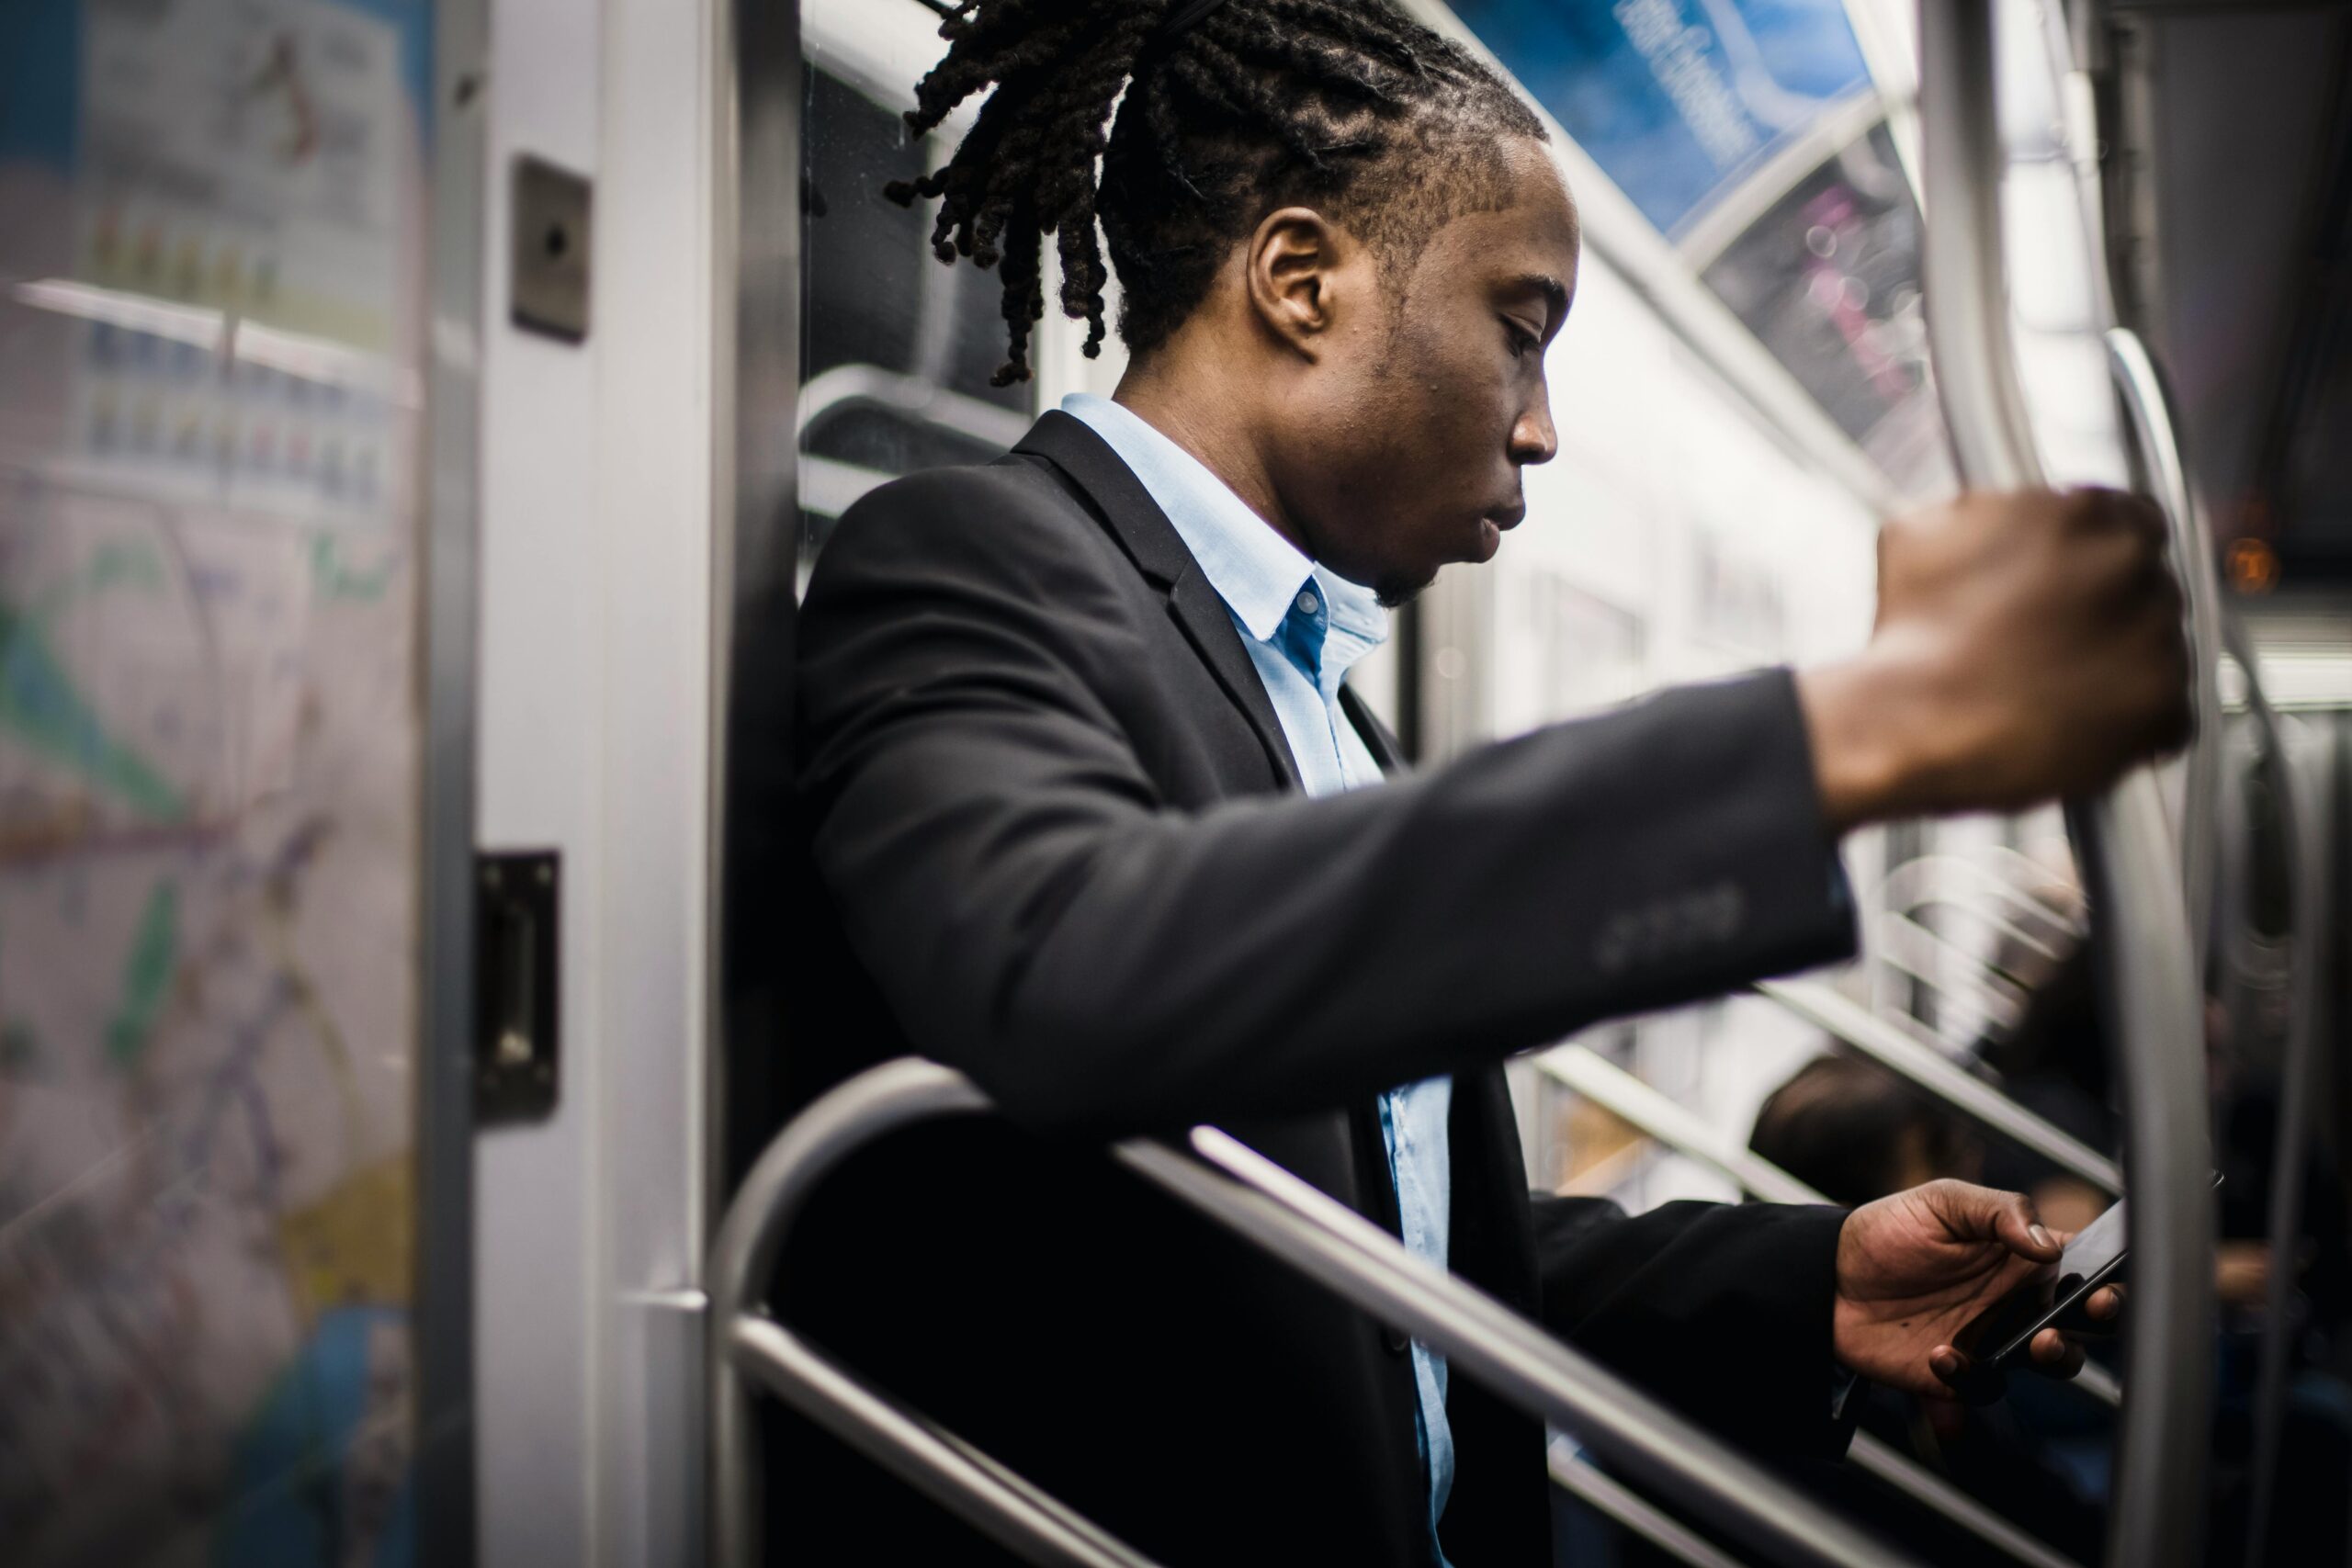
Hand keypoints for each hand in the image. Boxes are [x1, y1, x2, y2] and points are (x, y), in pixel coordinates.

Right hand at [1799, 487, 2191, 829]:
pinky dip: (2135, 721)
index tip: (2078, 579)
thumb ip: (1987, 510)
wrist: (1908, 719)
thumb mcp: (1924, 531)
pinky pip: (2169, 710)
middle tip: (2059, 636)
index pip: (2132, 516)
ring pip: (2159, 642)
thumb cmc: (1910, 634)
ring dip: (2121, 660)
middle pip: (2147, 578)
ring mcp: (2157, 634)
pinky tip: (2081, 722)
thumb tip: (2002, 512)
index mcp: (2083, 512)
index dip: (2099, 553)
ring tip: (2059, 685)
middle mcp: (2132, 565)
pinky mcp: (2163, 704)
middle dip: (2109, 606)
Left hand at [1833, 1179, 2121, 1401]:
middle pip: (2087, 1321)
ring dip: (2057, 1356)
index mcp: (2025, 1255)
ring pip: (2054, 1361)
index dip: (2108, 1275)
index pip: (2085, 1266)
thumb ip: (1998, 1212)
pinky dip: (1969, 1377)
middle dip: (2102, 1320)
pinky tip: (1941, 1355)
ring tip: (2036, 1341)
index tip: (2106, 1280)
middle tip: (2088, 1311)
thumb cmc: (1890, 1231)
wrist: (1829, 1276)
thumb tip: (2045, 1245)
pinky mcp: (1963, 1372)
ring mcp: (1996, 1338)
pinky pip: (1987, 1387)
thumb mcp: (1942, 1201)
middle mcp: (2020, 1300)